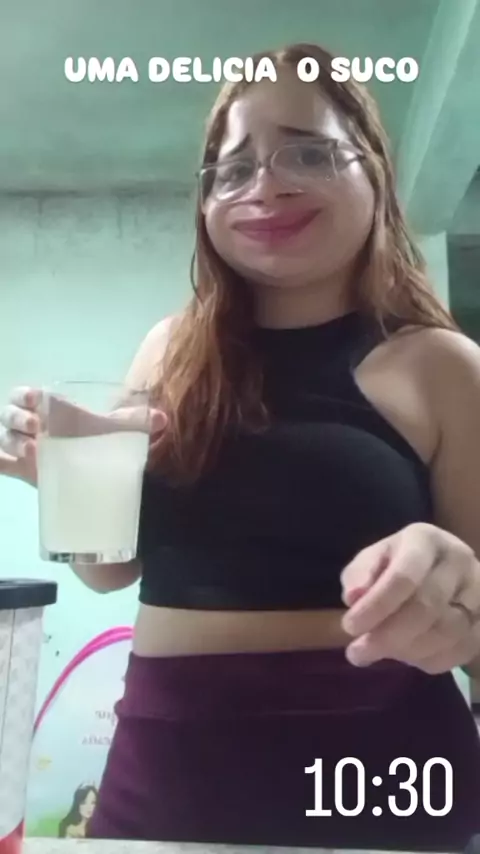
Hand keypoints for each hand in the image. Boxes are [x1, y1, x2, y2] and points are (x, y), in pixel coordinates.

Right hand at [0, 385, 166, 486]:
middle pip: (8, 414)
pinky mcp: (20, 470)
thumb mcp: (116, 430)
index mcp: (47, 408)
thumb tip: (162, 419)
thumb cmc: (97, 440)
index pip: (25, 395)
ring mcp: (21, 448)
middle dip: (17, 418)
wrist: (92, 470)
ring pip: (3, 438)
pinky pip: (1, 463)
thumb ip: (137, 421)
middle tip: (37, 428)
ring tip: (33, 452)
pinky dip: (0, 462)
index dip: (26, 395)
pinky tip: (6, 464)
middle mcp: (28, 425)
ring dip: (11, 442)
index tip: (38, 400)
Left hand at [340, 522, 479, 673]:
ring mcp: (479, 589)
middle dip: (388, 635)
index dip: (376, 605)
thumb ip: (359, 575)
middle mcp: (458, 560)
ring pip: (447, 631)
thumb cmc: (398, 564)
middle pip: (427, 606)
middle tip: (358, 652)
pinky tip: (407, 657)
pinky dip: (431, 660)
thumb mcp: (373, 560)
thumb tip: (354, 597)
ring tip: (380, 654)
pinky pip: (462, 649)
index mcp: (425, 539)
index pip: (404, 575)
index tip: (350, 627)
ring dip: (407, 651)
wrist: (443, 572)